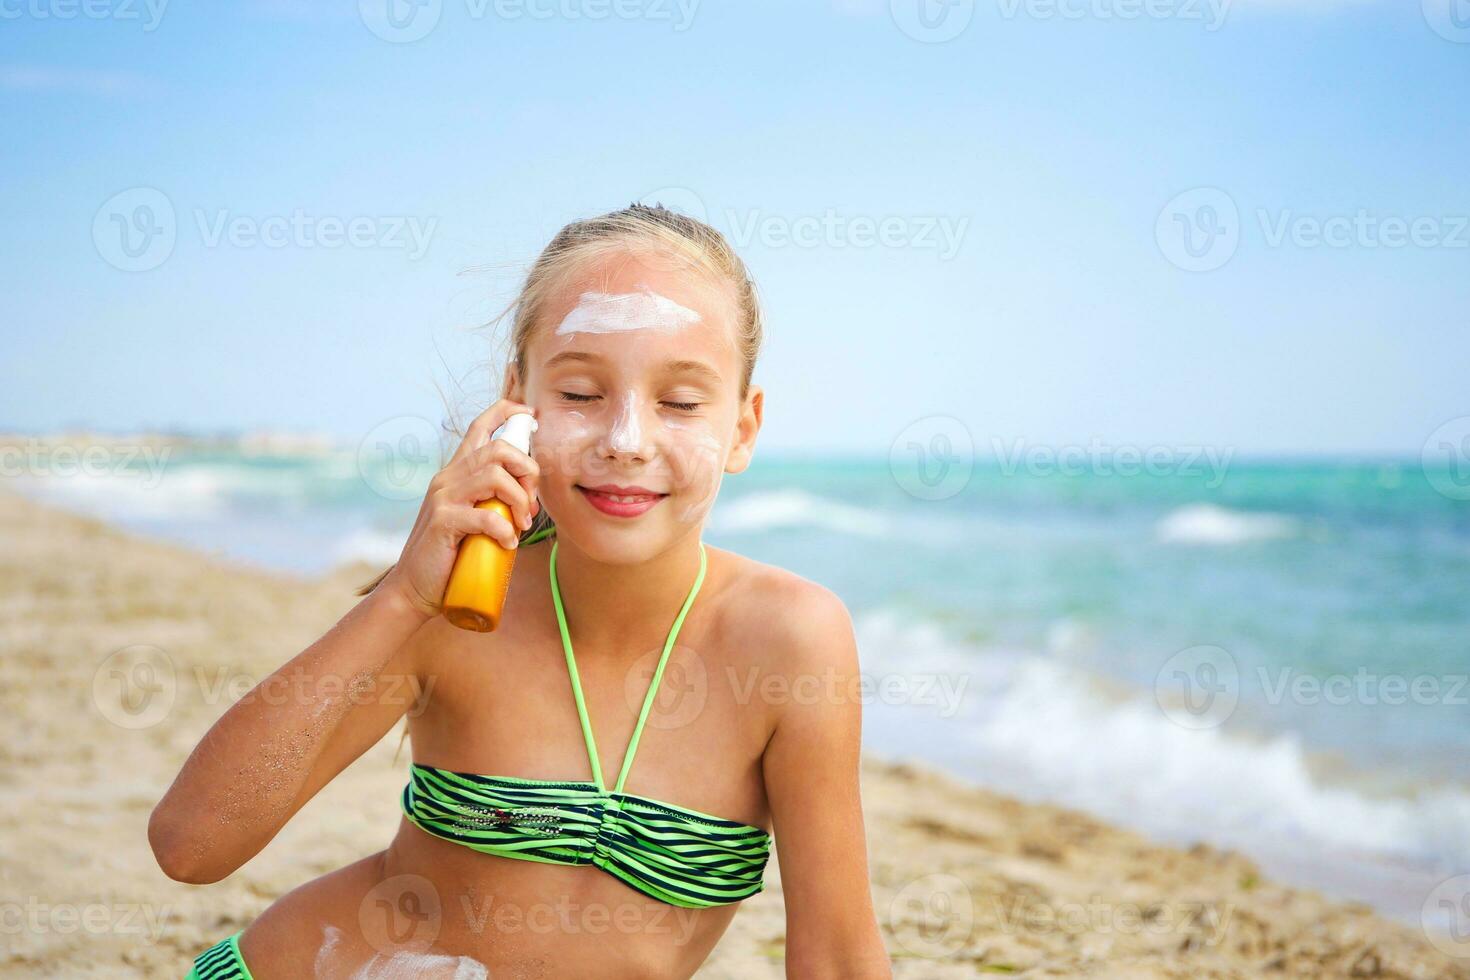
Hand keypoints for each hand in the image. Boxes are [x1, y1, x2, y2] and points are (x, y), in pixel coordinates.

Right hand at [381, 399, 539, 619]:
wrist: (415, 589)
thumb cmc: (451, 555)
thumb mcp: (473, 518)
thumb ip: (492, 500)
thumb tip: (530, 496)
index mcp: (456, 473)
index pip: (479, 427)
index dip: (506, 412)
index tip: (531, 415)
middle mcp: (448, 478)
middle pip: (499, 449)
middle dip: (527, 472)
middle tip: (530, 505)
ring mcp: (443, 498)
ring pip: (495, 476)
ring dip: (519, 500)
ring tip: (520, 526)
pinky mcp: (443, 522)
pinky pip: (486, 516)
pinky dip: (505, 530)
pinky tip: (507, 543)